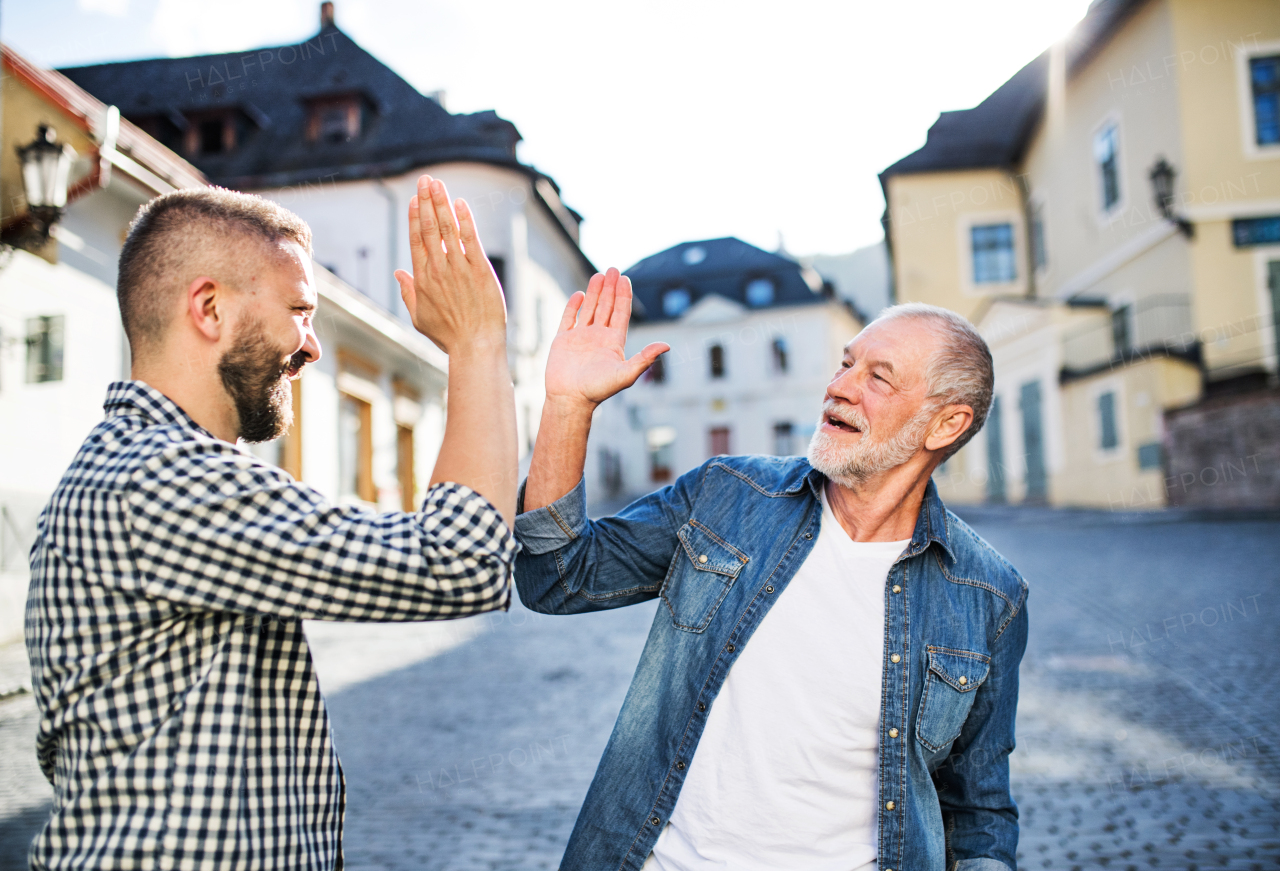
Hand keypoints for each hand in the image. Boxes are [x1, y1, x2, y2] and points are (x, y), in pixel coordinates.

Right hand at [394, 175, 505, 354]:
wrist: (475, 345)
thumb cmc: (448, 336)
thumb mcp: (420, 318)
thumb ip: (408, 293)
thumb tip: (399, 272)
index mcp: (423, 279)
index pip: (417, 240)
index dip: (416, 217)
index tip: (416, 199)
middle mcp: (439, 269)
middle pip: (430, 228)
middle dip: (427, 201)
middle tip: (425, 180)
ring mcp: (459, 268)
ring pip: (448, 229)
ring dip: (442, 203)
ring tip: (437, 183)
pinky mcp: (480, 270)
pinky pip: (470, 240)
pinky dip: (465, 220)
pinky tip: (460, 203)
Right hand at [545, 268, 668, 410]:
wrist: (570, 400)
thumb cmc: (598, 390)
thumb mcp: (626, 374)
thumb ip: (645, 358)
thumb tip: (667, 346)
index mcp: (613, 342)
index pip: (621, 313)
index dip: (624, 296)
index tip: (625, 278)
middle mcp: (598, 337)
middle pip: (606, 307)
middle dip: (610, 288)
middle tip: (613, 269)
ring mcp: (580, 338)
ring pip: (589, 309)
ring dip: (595, 292)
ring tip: (599, 275)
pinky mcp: (563, 341)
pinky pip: (568, 319)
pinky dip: (573, 306)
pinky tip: (580, 295)